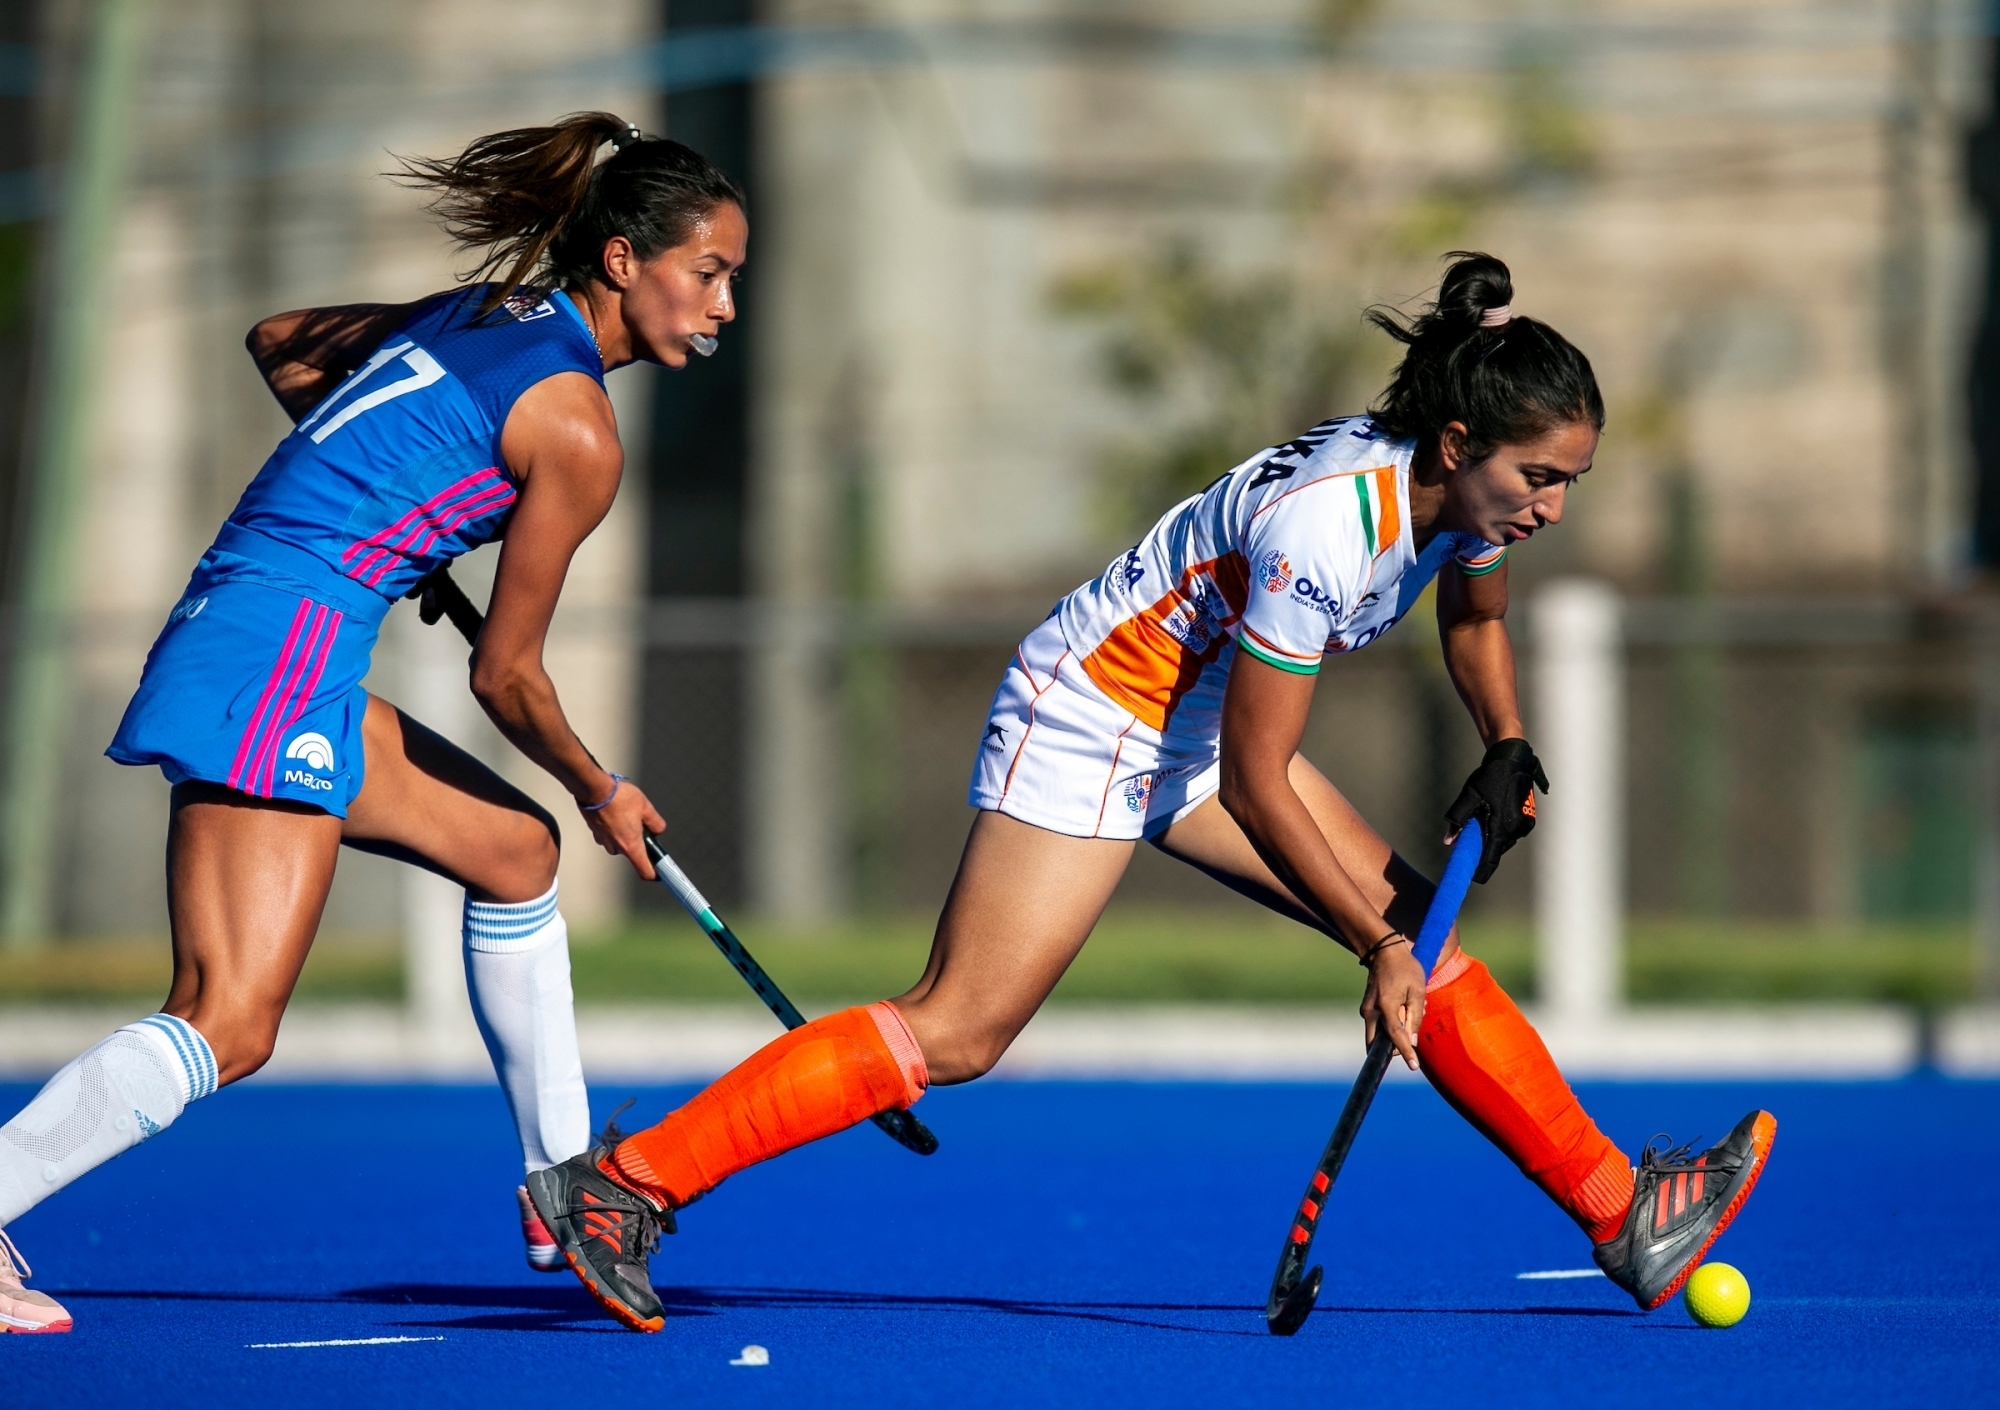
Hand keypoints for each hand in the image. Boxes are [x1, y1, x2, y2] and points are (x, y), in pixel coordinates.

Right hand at [582, 778, 666, 878]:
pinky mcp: (595, 832)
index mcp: (631, 846)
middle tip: (643, 824)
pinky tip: (617, 812)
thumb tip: (658, 831)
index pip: (645, 871)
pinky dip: (615, 828)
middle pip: (633, 853)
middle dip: (639, 842)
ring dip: (626, 833)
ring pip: (620, 843)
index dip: (655, 874)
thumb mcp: (646, 808)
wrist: (593, 788)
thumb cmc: (619, 798)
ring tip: (627, 813)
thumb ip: (656, 823)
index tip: (660, 872)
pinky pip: (609, 835)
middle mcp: (615, 847)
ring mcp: (603, 841)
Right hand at [1360, 938, 1425, 1070]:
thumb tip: (1411, 1041)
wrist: (1383, 951)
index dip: (1406, 1053)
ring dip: (1393, 1034)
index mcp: (1385, 1007)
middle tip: (1410, 1039)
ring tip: (1409, 1011)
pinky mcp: (1366, 1008)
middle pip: (1378, 1044)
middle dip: (1393, 1048)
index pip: (1396, 1037)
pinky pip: (1377, 1026)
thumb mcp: (1418, 991)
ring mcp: (1366, 1010)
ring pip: (1378, 1035)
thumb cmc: (1405, 968)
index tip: (1413, 1067)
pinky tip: (1403, 1007)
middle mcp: (1370, 1012)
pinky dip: (1389, 1025)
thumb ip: (1415, 1018)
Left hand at [1444, 737, 1547, 883]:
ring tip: (1483, 817)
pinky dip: (1500, 829)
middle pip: (1495, 850)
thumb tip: (1448, 842)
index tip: (1472, 877)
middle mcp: (1516, 830)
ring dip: (1491, 836)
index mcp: (1501, 827)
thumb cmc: (1489, 777)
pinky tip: (1494, 814)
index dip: (1481, 870)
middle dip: (1482, 847)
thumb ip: (1458, 820)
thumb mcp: (1468, 796)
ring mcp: (1524, 826)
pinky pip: (1511, 832)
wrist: (1512, 760)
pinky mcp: (1528, 820)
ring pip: (1503, 841)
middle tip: (1468, 837)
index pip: (1490, 858)